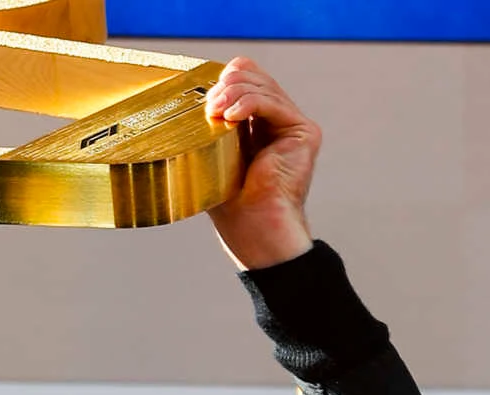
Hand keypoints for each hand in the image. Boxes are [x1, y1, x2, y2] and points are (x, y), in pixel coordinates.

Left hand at [204, 57, 320, 270]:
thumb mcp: (212, 156)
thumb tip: (186, 104)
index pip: (244, 79)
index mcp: (258, 123)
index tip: (204, 102)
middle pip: (253, 75)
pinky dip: (248, 102)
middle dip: (226, 85)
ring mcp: (293, 124)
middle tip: (209, 107)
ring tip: (215, 111)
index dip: (223, 80)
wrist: (254, 225)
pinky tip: (232, 116)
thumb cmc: (232, 202)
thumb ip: (209, 128)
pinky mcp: (303, 131)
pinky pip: (271, 102)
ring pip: (261, 86)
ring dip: (232, 94)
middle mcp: (278, 120)